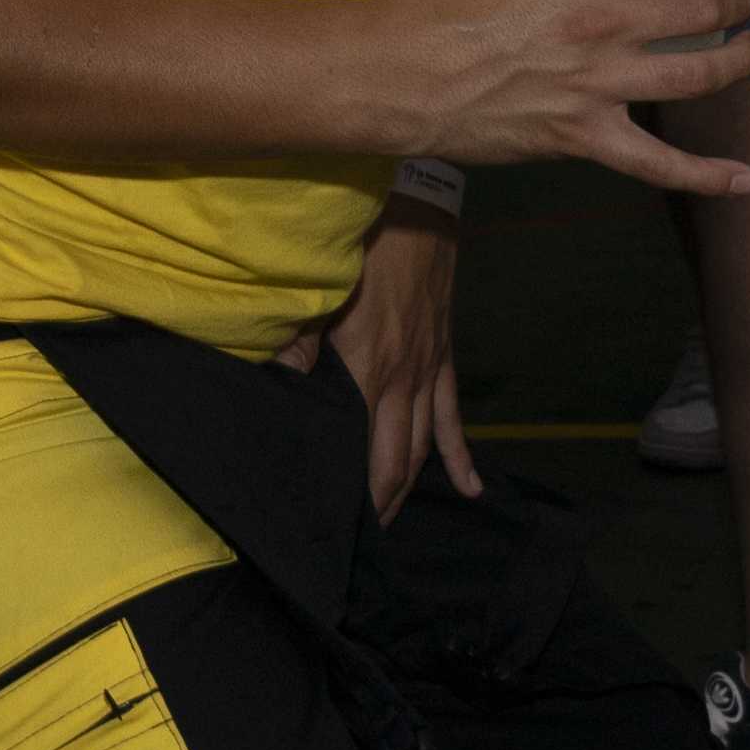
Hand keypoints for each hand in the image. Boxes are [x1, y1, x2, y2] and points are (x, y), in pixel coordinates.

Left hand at [316, 198, 474, 516]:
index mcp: (370, 369)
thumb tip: (278, 379)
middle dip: (384, 503)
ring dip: (413, 484)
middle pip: (400, 459)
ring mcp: (429, 370)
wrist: (418, 209)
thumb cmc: (364, 247)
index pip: (369, 450)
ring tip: (395, 520)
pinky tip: (470, 489)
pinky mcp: (443, 356)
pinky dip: (459, 455)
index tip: (346, 525)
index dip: (362, 493)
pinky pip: (452, 414)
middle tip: (366, 540)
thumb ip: (300, 339)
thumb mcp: (322, 289)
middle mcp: (406, 379)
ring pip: (425, 443)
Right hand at [370, 0, 749, 196]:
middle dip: (736, 1)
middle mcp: (602, 24)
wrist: (401, 75)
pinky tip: (745, 180)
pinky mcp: (585, 137)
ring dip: (739, 60)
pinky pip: (657, 164)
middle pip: (701, 9)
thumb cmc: (444, 3)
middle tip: (740, 0)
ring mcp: (598, 85)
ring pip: (698, 75)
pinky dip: (706, 176)